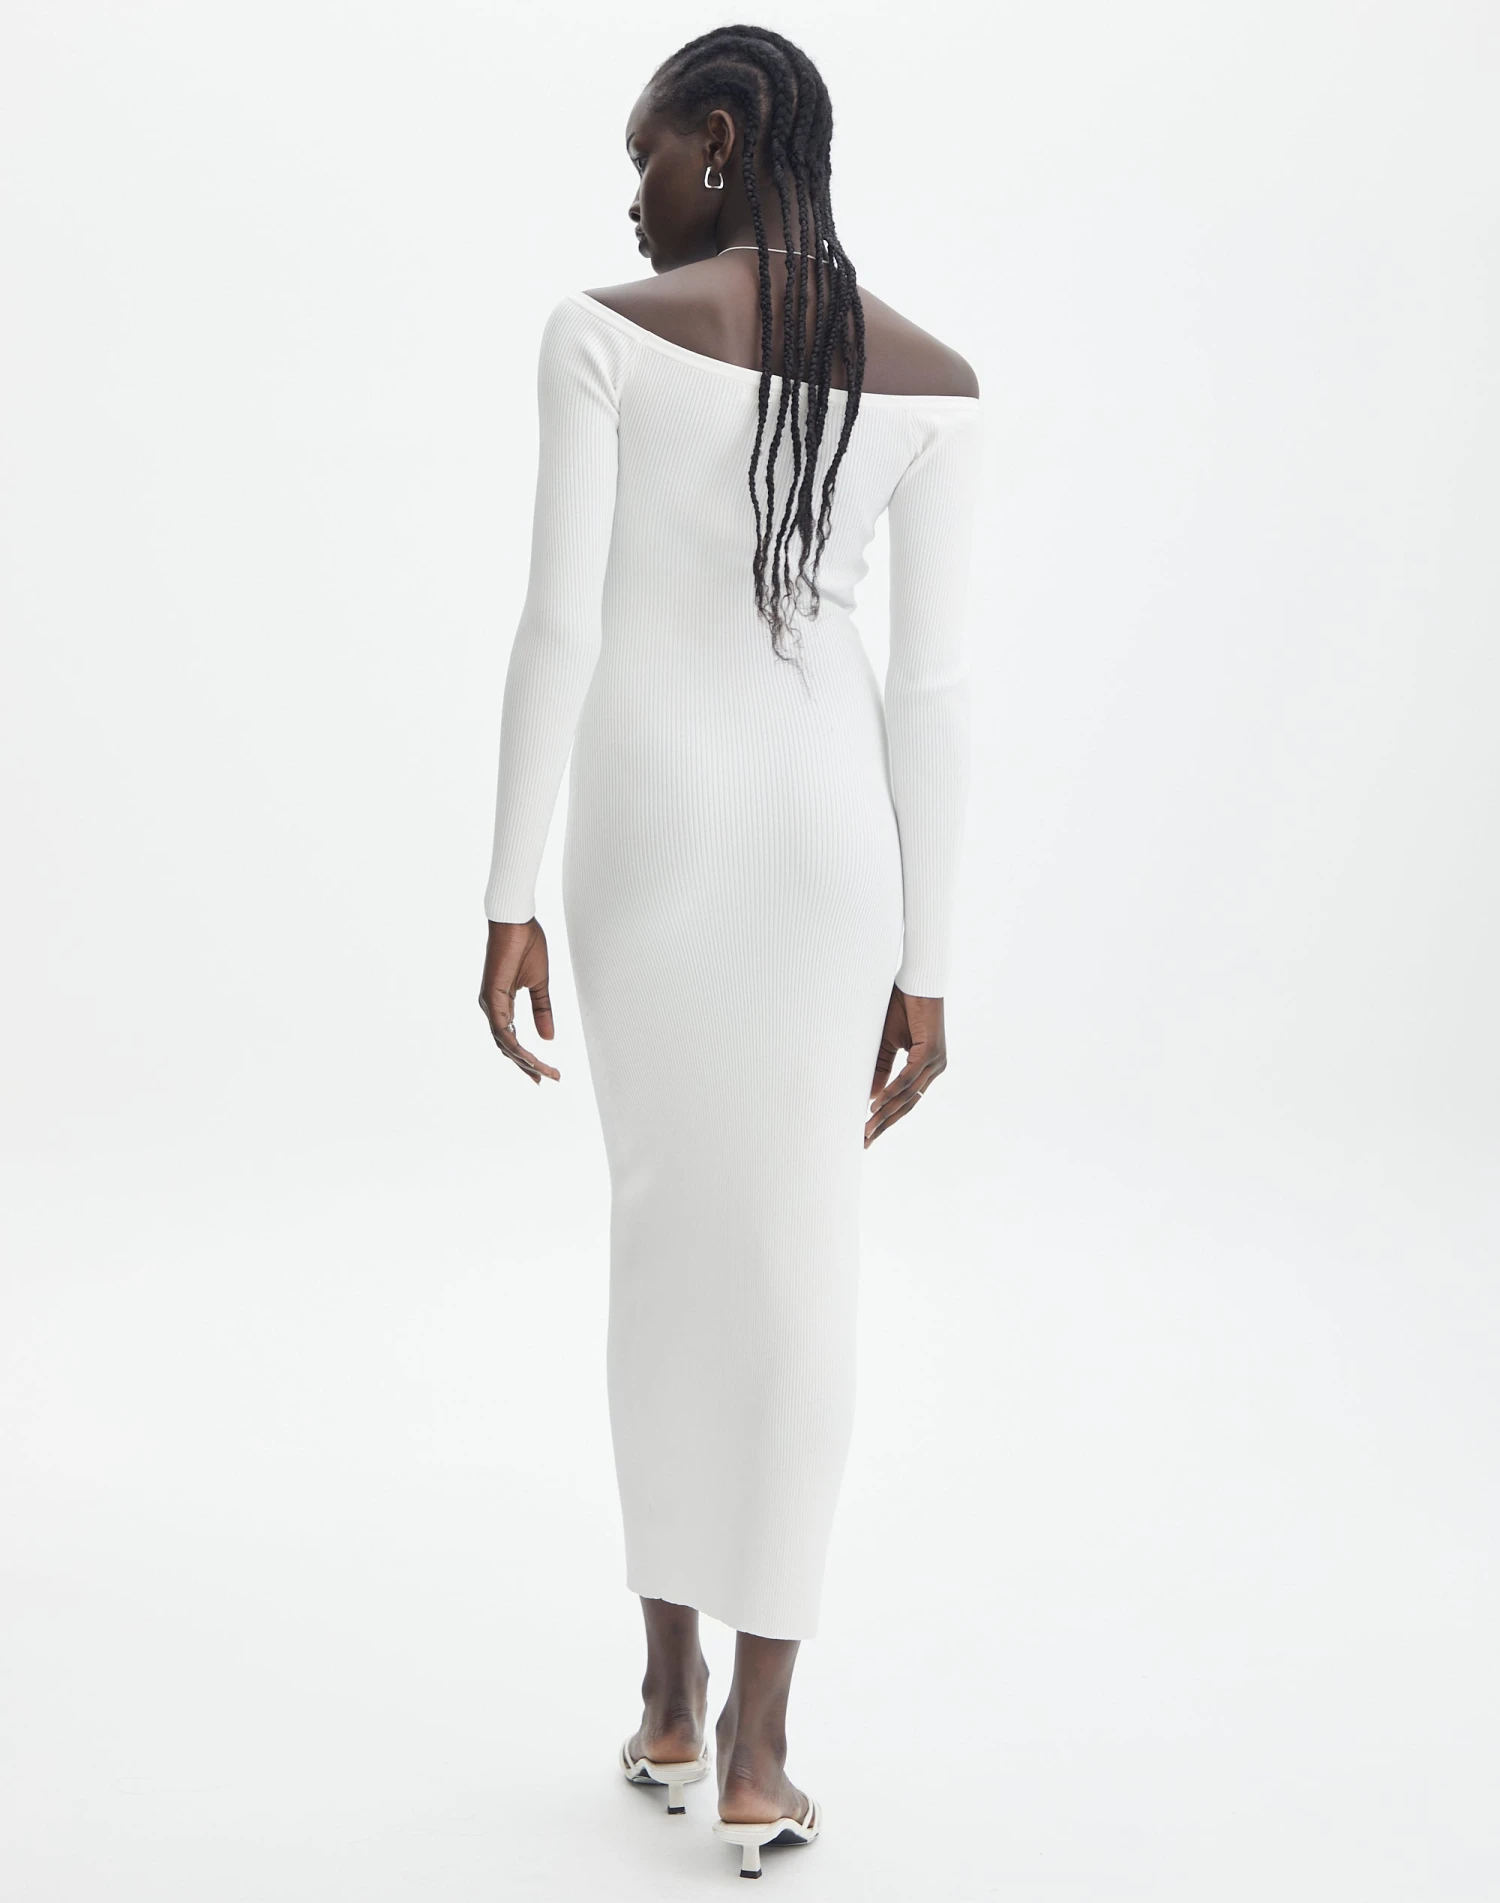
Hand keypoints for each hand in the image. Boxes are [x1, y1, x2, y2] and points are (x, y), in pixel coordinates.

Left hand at [479, 917, 560, 1083]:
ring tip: (544, 1073)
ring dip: (524, 1060)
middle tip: (546, 1080)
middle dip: (527, 1066)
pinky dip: (515, 1045)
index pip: (511, 1039)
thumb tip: (548, 1038)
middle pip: (506, 1046)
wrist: (515, 919)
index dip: (527, 1058)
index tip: (545, 1072)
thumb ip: (542, 1010)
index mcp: (501, 1003)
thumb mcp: (539, 983)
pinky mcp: (491, 996)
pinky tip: (528, 1056)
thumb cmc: (526, 943)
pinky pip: (502, 1029)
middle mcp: (491, 1006)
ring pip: (504, 1042)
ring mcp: (489, 1003)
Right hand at [865, 986, 945, 1146]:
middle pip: (907, 1105)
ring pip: (908, 1095)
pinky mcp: (932, 1052)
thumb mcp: (886, 1042)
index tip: (869, 1134)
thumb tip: (871, 1097)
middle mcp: (934, 1069)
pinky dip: (893, 1091)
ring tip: (867, 1129)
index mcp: (926, 1068)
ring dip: (886, 1113)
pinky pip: (910, 1078)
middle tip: (865, 1141)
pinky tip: (878, 1105)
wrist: (917, 981)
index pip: (905, 1101)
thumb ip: (881, 1068)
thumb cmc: (902, 1006)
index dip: (887, 1118)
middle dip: (884, 1124)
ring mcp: (936, 1062)